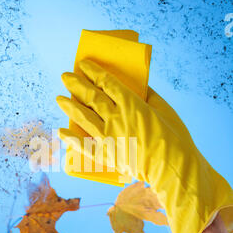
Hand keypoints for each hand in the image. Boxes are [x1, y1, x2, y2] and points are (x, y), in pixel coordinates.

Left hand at [57, 59, 232, 232]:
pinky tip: (61, 131)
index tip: (84, 64)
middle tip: (65, 76)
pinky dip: (71, 139)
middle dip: (76, 84)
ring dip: (70, 106)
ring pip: (83, 117)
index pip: (106, 82)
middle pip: (91, 97)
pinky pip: (84, 146)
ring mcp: (109, 137)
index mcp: (131, 104)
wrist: (173, 168)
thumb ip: (148, 96)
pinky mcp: (106, 155)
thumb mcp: (164, 110)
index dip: (93, 72)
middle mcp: (116, 118)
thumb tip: (137, 87)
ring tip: (59, 98)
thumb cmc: (175, 137)